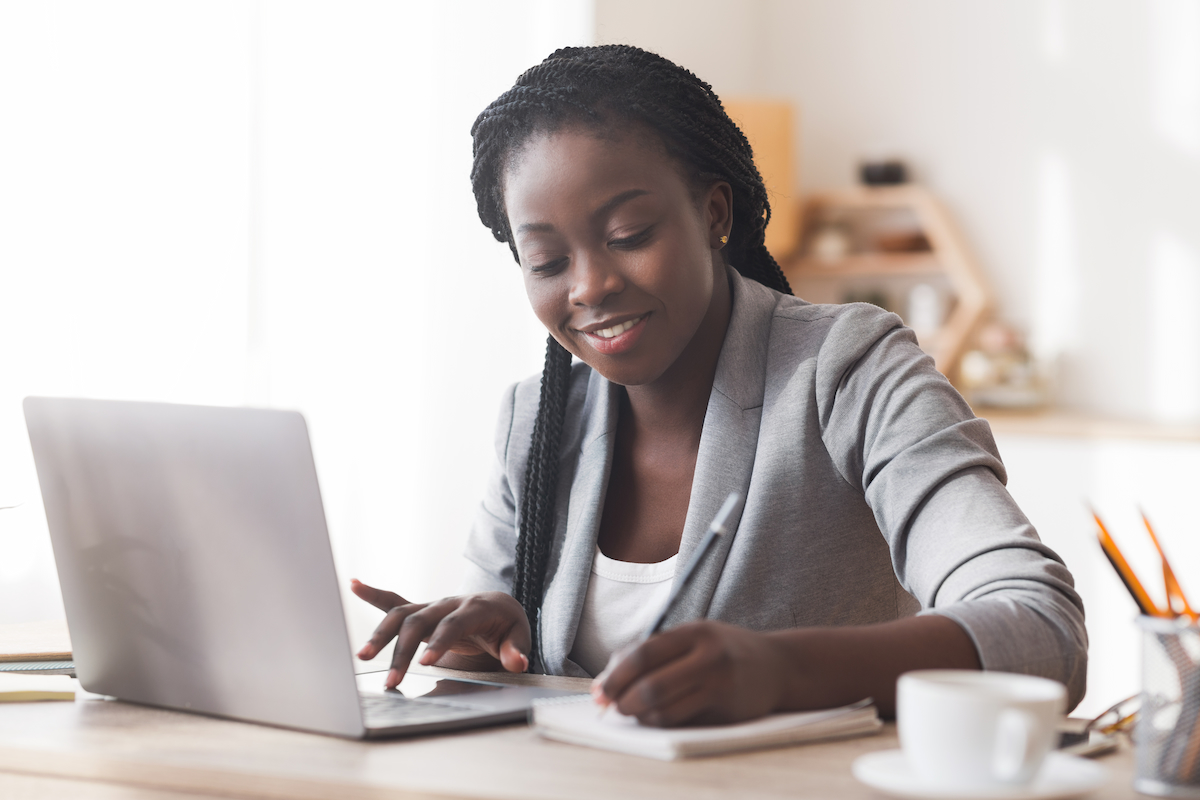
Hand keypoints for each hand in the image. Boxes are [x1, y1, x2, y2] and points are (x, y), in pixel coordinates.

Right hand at [350, 579, 530, 688]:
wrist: (499, 606)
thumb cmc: (508, 625)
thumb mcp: (519, 636)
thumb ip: (517, 649)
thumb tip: (518, 662)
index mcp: (474, 607)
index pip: (453, 624)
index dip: (440, 642)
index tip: (425, 663)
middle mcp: (448, 602)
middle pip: (419, 622)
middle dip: (403, 651)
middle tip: (392, 680)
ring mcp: (432, 605)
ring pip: (401, 615)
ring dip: (381, 635)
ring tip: (362, 656)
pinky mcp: (421, 611)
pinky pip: (394, 601)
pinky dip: (374, 594)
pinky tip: (355, 585)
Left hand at [593, 620, 786, 726]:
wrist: (778, 666)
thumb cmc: (725, 650)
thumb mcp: (693, 637)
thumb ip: (654, 651)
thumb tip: (607, 677)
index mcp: (695, 631)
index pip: (644, 653)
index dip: (616, 674)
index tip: (601, 689)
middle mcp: (708, 656)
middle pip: (650, 685)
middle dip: (622, 699)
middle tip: (612, 705)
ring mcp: (719, 684)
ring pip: (663, 709)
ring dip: (639, 715)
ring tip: (633, 711)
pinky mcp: (726, 710)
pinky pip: (682, 721)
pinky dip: (660, 722)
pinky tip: (655, 717)